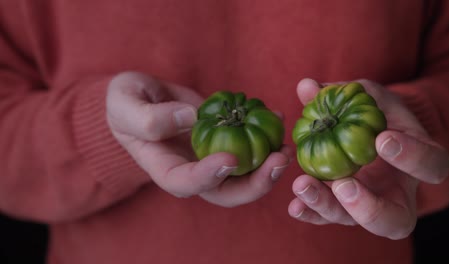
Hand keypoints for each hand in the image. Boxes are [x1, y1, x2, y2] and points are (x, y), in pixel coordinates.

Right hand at [106, 72, 290, 206]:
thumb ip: (148, 117)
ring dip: (269, 167)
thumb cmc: (126, 102)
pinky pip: (249, 146)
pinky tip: (278, 117)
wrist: (143, 96)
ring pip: (244, 175)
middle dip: (255, 183)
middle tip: (278, 159)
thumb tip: (190, 118)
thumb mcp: (124, 103)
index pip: (185, 183)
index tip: (229, 159)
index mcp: (164, 167)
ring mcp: (210, 157)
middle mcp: (192, 170)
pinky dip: (267, 136)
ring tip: (286, 146)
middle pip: (226, 192)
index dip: (208, 177)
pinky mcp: (224, 140)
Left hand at [288, 78, 448, 238]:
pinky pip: (328, 218)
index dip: (412, 156)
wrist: (372, 134)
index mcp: (420, 161)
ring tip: (303, 185)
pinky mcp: (343, 209)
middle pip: (394, 219)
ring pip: (355, 223)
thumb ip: (345, 92)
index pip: (430, 165)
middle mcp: (398, 194)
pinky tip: (294, 206)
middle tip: (343, 185)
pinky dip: (310, 213)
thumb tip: (306, 86)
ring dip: (327, 206)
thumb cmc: (378, 113)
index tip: (383, 139)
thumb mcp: (370, 97)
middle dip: (368, 207)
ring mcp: (369, 206)